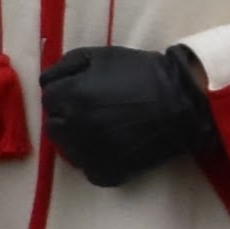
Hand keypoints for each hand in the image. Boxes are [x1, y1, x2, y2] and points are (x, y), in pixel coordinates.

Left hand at [40, 43, 213, 184]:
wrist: (182, 101)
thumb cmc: (141, 73)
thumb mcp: (101, 56)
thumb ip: (66, 66)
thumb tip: (47, 82)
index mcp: (70, 96)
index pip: (48, 99)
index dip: (65, 94)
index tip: (83, 93)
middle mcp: (74, 126)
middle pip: (54, 126)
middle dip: (67, 117)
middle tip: (93, 112)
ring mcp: (90, 152)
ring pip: (68, 150)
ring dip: (79, 141)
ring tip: (102, 131)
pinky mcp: (107, 172)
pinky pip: (89, 171)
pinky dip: (98, 162)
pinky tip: (113, 148)